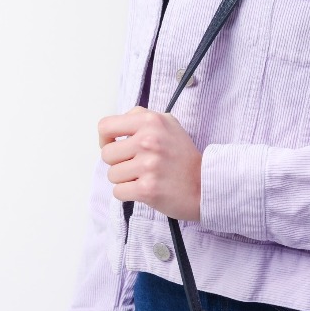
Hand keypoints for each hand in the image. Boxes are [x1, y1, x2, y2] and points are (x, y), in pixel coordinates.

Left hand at [98, 106, 202, 222]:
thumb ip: (141, 117)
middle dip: (118, 162)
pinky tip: (144, 189)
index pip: (105, 126)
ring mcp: (148, 166)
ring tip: (143, 177)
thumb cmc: (183, 156)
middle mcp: (149, 141)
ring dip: (124, 179)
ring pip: (112, 175)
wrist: (204, 185)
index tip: (115, 145)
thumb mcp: (168, 124)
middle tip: (136, 165)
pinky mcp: (147, 189)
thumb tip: (116, 125)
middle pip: (106, 154)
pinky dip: (128, 193)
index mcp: (151, 121)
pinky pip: (118, 192)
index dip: (105, 138)